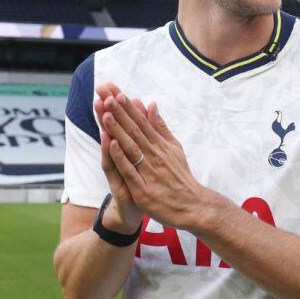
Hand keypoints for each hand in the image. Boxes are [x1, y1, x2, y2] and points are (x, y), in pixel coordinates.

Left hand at [99, 84, 217, 228]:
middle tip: (106, 94)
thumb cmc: (180, 177)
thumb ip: (161, 127)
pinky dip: (121, 157)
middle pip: (135, 130)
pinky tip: (111, 145)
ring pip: (131, 147)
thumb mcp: (174, 147)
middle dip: (119, 112)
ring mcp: (149, 171)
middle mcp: (155, 155)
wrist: (193, 205)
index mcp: (160, 145)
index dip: (128, 108)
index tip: (116, 92)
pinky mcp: (143, 189)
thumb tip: (152, 104)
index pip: (142, 123)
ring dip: (118, 129)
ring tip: (106, 113)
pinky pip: (130, 171)